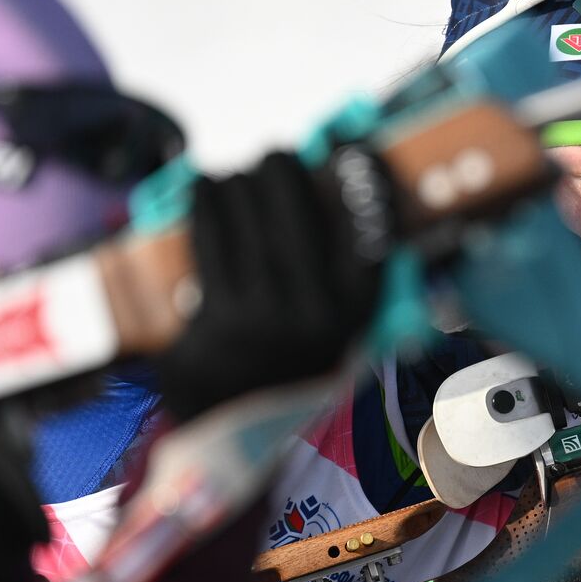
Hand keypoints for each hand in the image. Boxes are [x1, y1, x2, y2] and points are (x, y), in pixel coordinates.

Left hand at [157, 149, 392, 420]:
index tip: (352, 145)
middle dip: (280, 166)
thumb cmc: (290, 365)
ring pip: (244, 207)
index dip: (366, 173)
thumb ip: (348, 270)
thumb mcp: (341, 328)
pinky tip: (204, 191)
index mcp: (359, 311)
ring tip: (235, 180)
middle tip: (274, 162)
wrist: (233, 435)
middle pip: (294, 200)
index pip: (376, 221)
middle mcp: (319, 310)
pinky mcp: (213, 315)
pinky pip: (208, 232)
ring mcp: (264, 315)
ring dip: (237, 180)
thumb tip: (336, 183)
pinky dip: (204, 201)